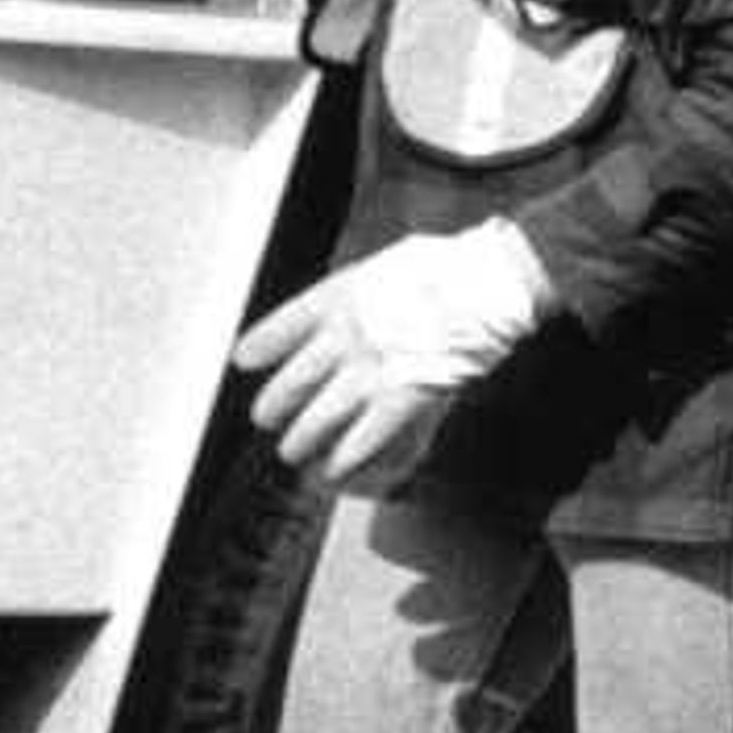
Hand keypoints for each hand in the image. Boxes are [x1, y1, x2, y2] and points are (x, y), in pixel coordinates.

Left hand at [237, 223, 548, 487]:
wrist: (489, 281)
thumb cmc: (447, 268)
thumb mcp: (385, 265)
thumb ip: (359, 291)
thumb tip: (347, 301)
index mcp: (339, 297)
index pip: (283, 327)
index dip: (260, 346)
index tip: (243, 360)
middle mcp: (346, 336)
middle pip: (292, 381)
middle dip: (274, 405)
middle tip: (266, 418)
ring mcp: (373, 369)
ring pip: (319, 417)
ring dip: (301, 440)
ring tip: (293, 451)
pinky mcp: (404, 397)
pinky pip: (364, 437)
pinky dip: (346, 456)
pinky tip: (336, 467)